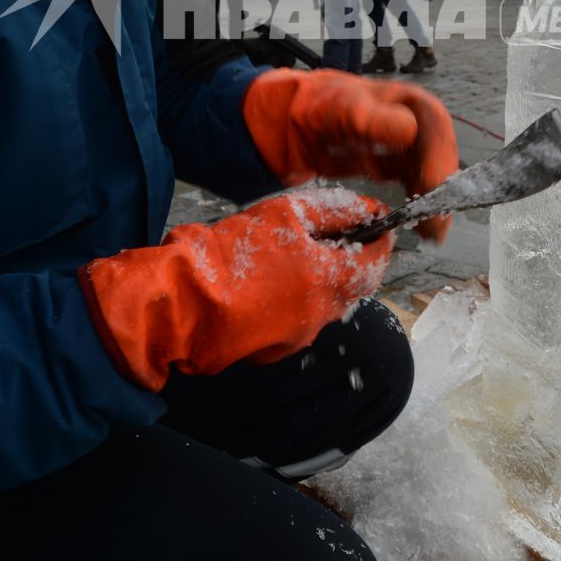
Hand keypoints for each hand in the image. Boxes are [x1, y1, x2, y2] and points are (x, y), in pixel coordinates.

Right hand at [80, 191, 392, 389]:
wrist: (182, 304)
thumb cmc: (228, 255)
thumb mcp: (284, 214)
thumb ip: (333, 211)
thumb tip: (368, 210)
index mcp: (329, 280)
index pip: (375, 262)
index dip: (379, 240)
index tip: (376, 225)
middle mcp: (321, 315)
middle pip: (352, 286)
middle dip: (348, 260)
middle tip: (330, 236)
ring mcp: (298, 336)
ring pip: (323, 304)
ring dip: (317, 281)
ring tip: (286, 256)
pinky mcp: (274, 350)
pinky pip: (296, 321)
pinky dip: (291, 301)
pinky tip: (264, 283)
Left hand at [242, 69, 458, 240]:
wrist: (299, 123)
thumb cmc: (323, 107)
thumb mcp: (345, 110)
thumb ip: (374, 121)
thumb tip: (409, 131)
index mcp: (411, 103)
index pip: (437, 129)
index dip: (440, 158)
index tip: (434, 187)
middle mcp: (418, 126)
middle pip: (440, 157)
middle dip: (442, 190)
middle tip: (435, 221)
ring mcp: (411, 149)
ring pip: (433, 176)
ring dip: (435, 204)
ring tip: (431, 232)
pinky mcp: (399, 170)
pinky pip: (418, 189)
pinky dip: (420, 208)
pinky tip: (420, 228)